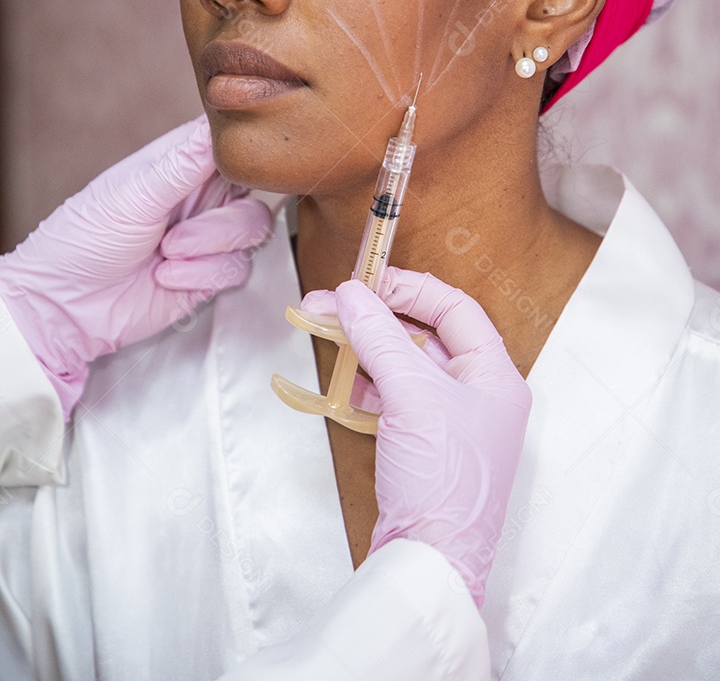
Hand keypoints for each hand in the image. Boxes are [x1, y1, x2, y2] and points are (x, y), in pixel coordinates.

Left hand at [0, 116, 270, 417]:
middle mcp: (201, 194)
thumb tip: (216, 123)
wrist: (67, 306)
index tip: (231, 164)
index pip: (228, 139)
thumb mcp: (134, 193)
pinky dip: (203, 274)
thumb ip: (183, 162)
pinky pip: (239, 267)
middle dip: (221, 216)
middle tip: (177, 229)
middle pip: (255, 187)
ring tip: (167, 253)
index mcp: (180, 163)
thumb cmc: (85, 238)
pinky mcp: (212, 273)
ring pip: (254, 228)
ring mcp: (209, 234)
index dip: (241, 148)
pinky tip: (165, 276)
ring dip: (210, 245)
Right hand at [302, 269, 531, 607]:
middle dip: (378, 317)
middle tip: (332, 304)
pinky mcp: (422, 448)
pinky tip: (341, 376)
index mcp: (496, 377)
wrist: (428, 563)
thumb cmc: (441, 482)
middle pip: (427, 335)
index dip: (411, 290)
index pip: (456, 310)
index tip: (367, 282)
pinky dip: (366, 382)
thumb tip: (351, 294)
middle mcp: (478, 396)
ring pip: (406, 366)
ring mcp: (449, 424)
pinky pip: (393, 398)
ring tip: (326, 332)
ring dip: (367, 346)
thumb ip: (381, 338)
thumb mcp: (412, 396)